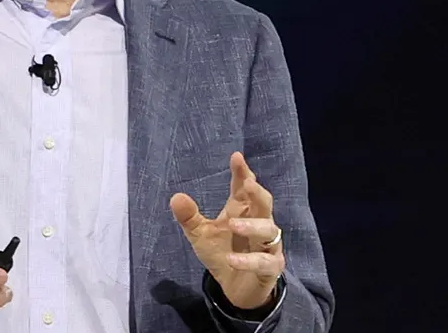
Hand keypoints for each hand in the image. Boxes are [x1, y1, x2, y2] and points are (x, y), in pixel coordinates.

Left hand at [170, 151, 284, 310]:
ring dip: (252, 226)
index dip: (242, 173)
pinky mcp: (270, 268)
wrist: (235, 290)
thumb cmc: (223, 253)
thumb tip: (176, 197)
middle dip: (257, 192)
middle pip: (264, 203)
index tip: (236, 157)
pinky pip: (264, 262)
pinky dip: (249, 261)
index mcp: (242, 211)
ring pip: (268, 230)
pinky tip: (231, 260)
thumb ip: (189, 217)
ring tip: (232, 224)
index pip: (244, 189)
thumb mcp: (200, 235)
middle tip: (247, 183)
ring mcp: (268, 246)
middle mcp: (259, 224)